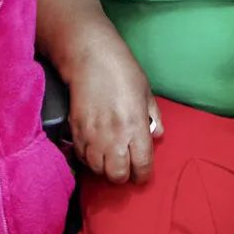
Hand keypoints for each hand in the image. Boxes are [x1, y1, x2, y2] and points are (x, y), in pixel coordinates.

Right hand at [65, 35, 161, 183]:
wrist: (90, 58)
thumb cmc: (122, 71)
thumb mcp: (146, 92)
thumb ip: (153, 116)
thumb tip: (157, 134)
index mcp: (135, 126)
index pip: (142, 165)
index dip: (143, 175)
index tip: (142, 174)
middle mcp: (114, 136)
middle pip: (117, 175)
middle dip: (123, 175)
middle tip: (125, 166)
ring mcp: (92, 135)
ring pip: (98, 169)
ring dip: (105, 167)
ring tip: (109, 157)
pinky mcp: (75, 131)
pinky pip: (82, 157)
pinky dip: (89, 158)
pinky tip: (95, 149)